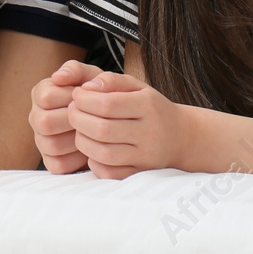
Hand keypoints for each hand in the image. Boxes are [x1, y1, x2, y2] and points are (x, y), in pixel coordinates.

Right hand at [30, 59, 104, 173]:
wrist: (112, 119)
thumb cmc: (97, 94)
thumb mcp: (90, 76)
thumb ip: (75, 69)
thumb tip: (58, 76)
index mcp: (41, 94)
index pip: (46, 97)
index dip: (70, 99)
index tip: (87, 98)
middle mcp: (36, 117)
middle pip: (44, 122)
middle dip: (72, 120)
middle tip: (92, 118)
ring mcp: (41, 140)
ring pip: (51, 145)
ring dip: (76, 140)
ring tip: (92, 132)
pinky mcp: (51, 161)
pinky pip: (59, 165)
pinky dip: (77, 159)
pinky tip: (90, 148)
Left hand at [67, 71, 185, 179]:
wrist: (180, 136)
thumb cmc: (150, 107)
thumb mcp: (136, 85)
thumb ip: (110, 80)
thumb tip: (86, 87)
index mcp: (148, 106)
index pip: (107, 104)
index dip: (84, 100)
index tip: (76, 95)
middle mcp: (150, 133)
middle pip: (102, 130)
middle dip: (78, 119)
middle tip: (72, 111)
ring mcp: (146, 157)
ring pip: (104, 154)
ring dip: (82, 141)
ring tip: (79, 129)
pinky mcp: (140, 173)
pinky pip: (110, 173)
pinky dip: (94, 162)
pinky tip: (91, 149)